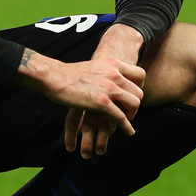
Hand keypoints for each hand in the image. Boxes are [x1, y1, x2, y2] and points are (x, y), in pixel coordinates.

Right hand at [61, 24, 146, 156]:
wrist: (55, 77)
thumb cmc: (70, 74)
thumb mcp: (95, 66)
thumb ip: (106, 71)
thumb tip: (111, 79)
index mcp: (114, 63)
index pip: (140, 74)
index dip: (140, 87)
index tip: (132, 95)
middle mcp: (115, 74)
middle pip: (138, 92)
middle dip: (135, 104)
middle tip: (128, 111)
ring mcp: (109, 88)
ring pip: (134, 104)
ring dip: (132, 115)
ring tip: (127, 121)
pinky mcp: (102, 103)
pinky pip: (121, 117)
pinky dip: (127, 126)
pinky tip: (128, 131)